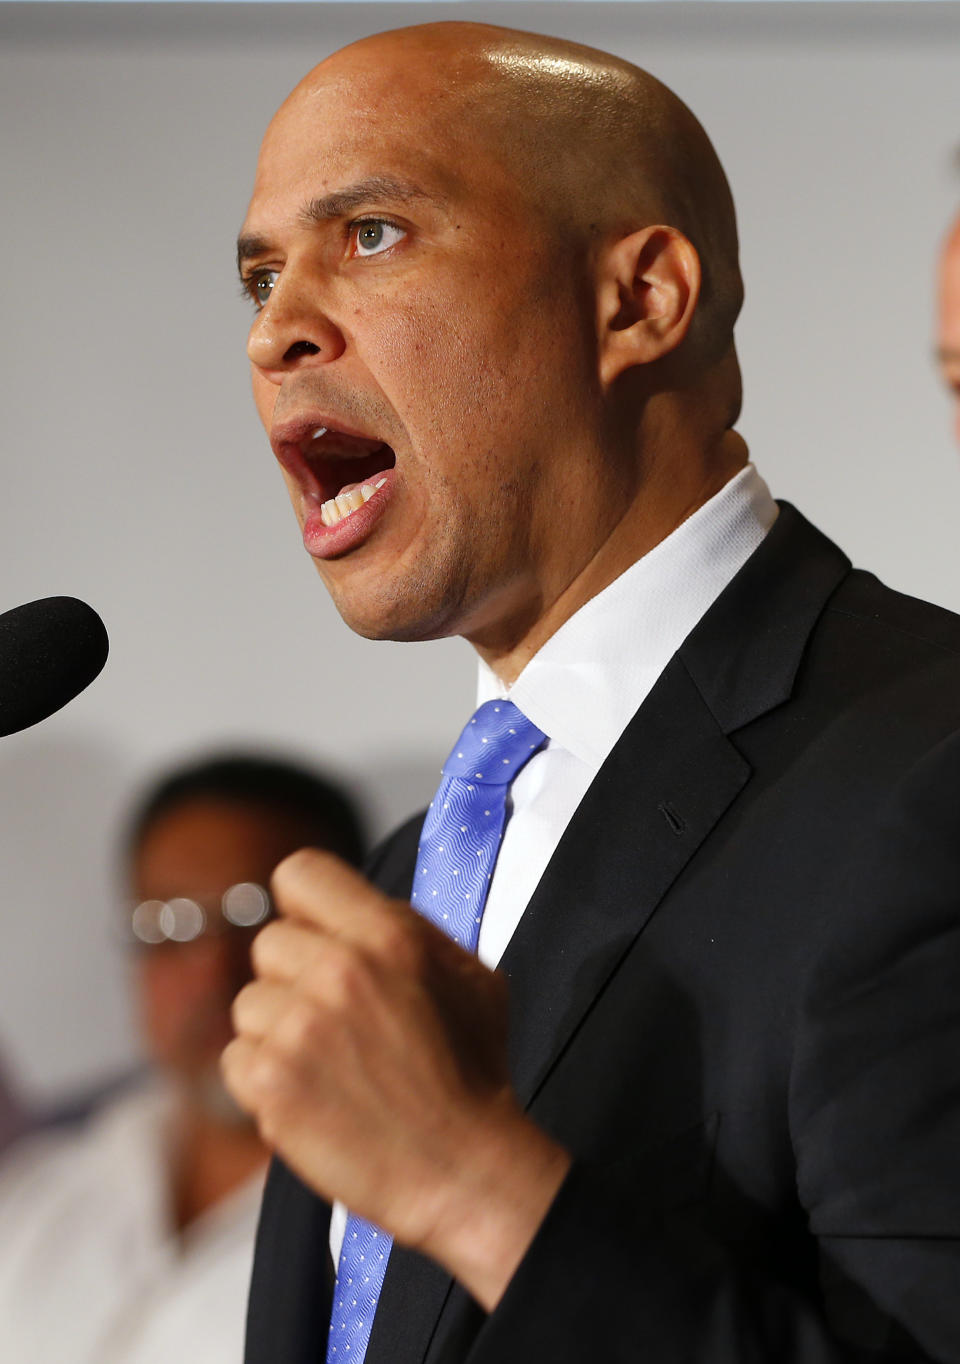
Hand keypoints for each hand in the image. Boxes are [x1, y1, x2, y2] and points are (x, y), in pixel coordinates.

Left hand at [221, 849, 570, 1308]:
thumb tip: (355, 910)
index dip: (306, 907)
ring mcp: (299, 1028)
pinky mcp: (271, 1083)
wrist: (465, 1171)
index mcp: (388, 935)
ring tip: (330, 1065)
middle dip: (295, 976)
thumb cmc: (473, 1077)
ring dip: (279, 1031)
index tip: (316, 934)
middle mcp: (339, 971)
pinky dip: (264, 1079)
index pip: (299, 873)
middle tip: (336, 1019)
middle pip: (269, 942)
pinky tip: (312, 1095)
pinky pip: (236, 1058)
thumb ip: (408, 930)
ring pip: (250, 1003)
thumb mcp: (469, 975)